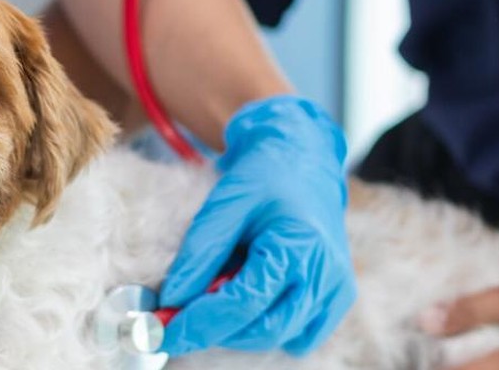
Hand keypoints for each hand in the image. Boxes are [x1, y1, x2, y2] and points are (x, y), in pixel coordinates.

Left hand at [159, 96, 354, 355]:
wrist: (304, 161)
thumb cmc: (265, 177)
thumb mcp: (226, 202)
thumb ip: (200, 252)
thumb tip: (173, 301)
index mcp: (301, 246)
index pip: (244, 303)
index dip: (199, 323)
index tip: (162, 334)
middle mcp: (326, 275)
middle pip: (263, 330)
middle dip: (215, 332)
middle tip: (178, 319)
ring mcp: (336, 290)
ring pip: (277, 337)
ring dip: (238, 328)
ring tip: (219, 290)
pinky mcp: (336, 300)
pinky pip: (296, 335)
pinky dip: (265, 326)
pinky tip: (249, 296)